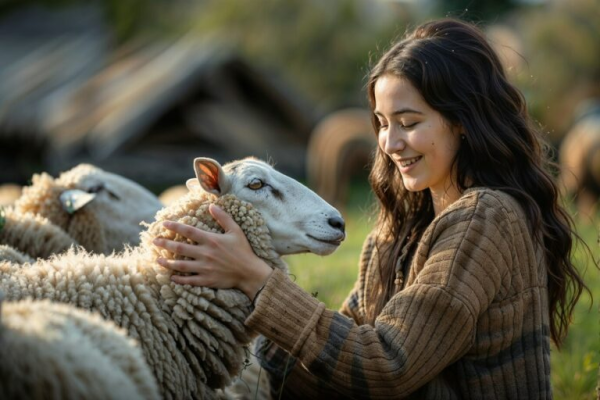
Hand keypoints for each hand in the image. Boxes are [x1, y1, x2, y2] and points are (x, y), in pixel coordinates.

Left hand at [153, 204, 272, 299]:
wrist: (250, 272)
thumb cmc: (243, 250)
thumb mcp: (235, 230)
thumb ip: (223, 217)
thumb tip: (212, 206)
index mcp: (211, 240)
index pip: (188, 231)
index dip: (174, 227)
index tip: (163, 224)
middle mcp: (205, 254)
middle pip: (179, 248)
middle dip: (164, 244)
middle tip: (154, 242)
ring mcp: (204, 268)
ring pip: (180, 265)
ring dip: (167, 263)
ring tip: (157, 260)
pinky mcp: (206, 280)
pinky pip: (188, 280)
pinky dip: (179, 279)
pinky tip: (171, 277)